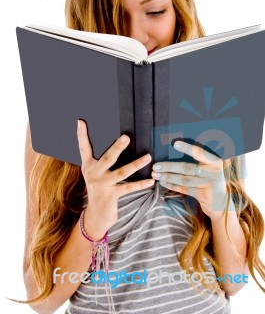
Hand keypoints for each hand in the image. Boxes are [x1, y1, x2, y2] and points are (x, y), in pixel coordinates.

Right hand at [77, 120, 154, 240]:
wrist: (95, 215)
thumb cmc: (99, 190)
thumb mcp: (94, 175)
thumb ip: (100, 161)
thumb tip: (116, 144)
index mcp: (88, 166)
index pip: (84, 148)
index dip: (82, 135)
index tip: (81, 122)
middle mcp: (93, 174)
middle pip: (108, 158)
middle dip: (117, 147)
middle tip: (126, 137)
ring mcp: (102, 185)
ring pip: (122, 172)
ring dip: (136, 164)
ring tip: (148, 157)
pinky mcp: (111, 195)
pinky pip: (129, 187)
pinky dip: (141, 184)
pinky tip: (150, 180)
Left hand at [151, 141, 232, 219]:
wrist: (220, 200)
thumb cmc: (211, 177)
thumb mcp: (210, 166)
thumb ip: (200, 157)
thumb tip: (177, 145)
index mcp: (215, 161)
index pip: (200, 153)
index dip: (187, 148)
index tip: (175, 144)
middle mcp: (213, 173)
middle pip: (187, 168)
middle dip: (169, 166)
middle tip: (156, 165)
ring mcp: (207, 185)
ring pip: (184, 180)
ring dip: (168, 176)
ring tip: (155, 174)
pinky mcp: (201, 195)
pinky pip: (183, 189)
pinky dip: (171, 185)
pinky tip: (162, 182)